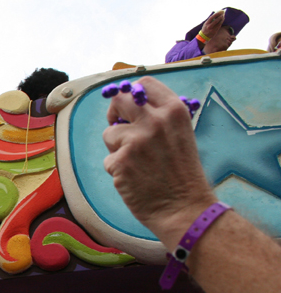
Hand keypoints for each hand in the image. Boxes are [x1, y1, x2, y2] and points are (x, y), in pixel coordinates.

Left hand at [102, 77, 217, 249]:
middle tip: (118, 126)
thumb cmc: (182, 174)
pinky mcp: (120, 161)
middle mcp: (154, 121)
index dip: (131, 94)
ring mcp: (135, 141)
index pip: (144, 85)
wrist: (184, 208)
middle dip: (115, 113)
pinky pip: (109, 159)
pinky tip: (134, 178)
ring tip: (137, 163)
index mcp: (174, 111)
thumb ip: (159, 117)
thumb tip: (131, 106)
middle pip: (119, 100)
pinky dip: (117, 169)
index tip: (128, 108)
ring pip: (109, 133)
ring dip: (116, 148)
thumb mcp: (180, 135)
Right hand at [201, 10, 224, 39]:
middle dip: (220, 16)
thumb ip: (210, 20)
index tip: (220, 11)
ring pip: (219, 23)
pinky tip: (222, 20)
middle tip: (223, 13)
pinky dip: (221, 22)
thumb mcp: (206, 23)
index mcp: (206, 24)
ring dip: (222, 19)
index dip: (216, 14)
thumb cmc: (205, 28)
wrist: (204, 36)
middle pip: (216, 20)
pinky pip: (219, 26)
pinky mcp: (215, 31)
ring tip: (223, 16)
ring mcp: (213, 29)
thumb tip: (216, 14)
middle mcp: (209, 26)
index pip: (211, 17)